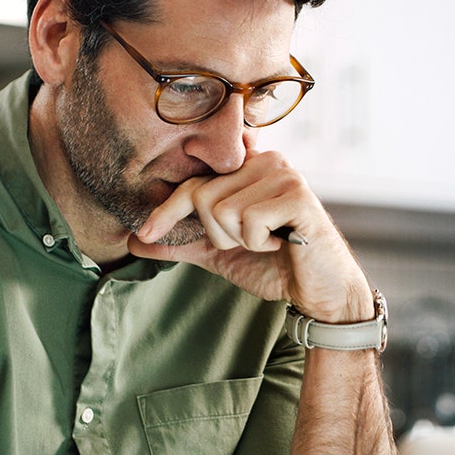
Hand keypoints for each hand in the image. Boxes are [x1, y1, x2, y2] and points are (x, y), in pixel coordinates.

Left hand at [128, 150, 372, 323]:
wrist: (319, 292)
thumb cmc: (274, 267)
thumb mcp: (219, 253)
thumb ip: (182, 243)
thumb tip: (134, 241)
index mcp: (247, 168)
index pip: (193, 183)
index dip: (166, 210)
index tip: (145, 233)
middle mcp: (266, 161)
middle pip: (204, 197)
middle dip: (217, 234)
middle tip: (248, 244)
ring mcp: (285, 175)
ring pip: (225, 210)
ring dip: (241, 241)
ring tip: (268, 243)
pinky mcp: (299, 196)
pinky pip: (251, 220)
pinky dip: (260, 243)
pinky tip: (282, 244)